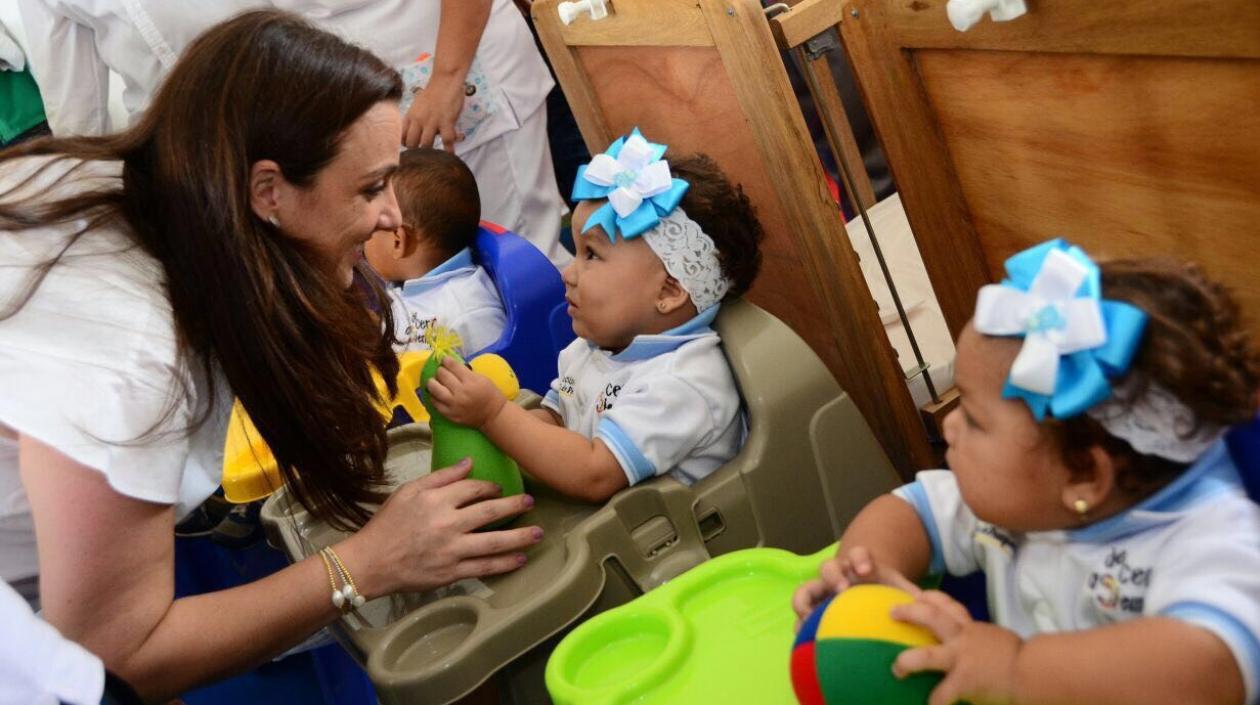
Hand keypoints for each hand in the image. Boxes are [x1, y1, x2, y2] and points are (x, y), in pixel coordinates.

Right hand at [337, 459, 541, 596]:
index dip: (490, 487)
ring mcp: (452, 550)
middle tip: (530, 502)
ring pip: (494, 542)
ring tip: (538, 533)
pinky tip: (520, 559)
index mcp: (436, 500)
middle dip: (514, 506)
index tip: (499, 489)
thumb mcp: (409, 491)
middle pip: (490, 512)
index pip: (472, 488)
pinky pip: (484, 568)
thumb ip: (440, 476)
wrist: (370, 563)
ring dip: (520, 537)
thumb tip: (469, 462)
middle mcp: (448, 523)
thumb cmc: (387, 525)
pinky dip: (505, 564)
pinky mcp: (452, 572)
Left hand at [401, 73, 465, 151]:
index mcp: (410, 116)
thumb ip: (415, 119)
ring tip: (437, 153)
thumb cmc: (433, 93)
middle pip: (412, 144)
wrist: (445, 80)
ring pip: (426, 145)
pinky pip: (447, 140)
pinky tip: (451, 153)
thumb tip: (416, 134)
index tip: (412, 147)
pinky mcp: (446, 121)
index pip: (401, 137)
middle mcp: (418, 120)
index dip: (406, 145)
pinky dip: (449, 149)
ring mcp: (432, 121)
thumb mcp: (417, 106)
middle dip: (417, 150)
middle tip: (424, 151)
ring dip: (432, 151)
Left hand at [426, 356, 507, 427]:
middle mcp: (460, 392)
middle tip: (442, 371)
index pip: (452, 366)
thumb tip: (450, 365)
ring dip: (432, 382)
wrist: (493, 414)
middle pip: (442, 375)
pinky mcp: (450, 414)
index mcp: (470, 381)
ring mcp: (454, 404)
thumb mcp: (481, 378)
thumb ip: (465, 372)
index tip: (445, 360)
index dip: (446, 360)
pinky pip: (435, 403)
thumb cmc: (489, 393)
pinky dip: (433, 396)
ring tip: (433, 381)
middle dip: (440, 370)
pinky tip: (435, 394)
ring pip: (434, 388)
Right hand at [794, 545, 921, 622]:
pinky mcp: (811, 607)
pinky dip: (800, 625)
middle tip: (842, 590)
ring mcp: (821, 589)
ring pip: (805, 589)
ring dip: (805, 601)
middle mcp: (837, 573)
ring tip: (809, 619)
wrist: (865, 588)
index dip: (860, 559)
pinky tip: (805, 643)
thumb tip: (931, 611)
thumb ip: (911, 596)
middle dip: (834, 576)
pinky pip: (800, 615)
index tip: (866, 571)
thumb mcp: (898, 588)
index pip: (858, 554)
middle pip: (828, 567)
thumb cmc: (885, 590)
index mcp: (859, 565)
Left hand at [891, 591, 1022, 704]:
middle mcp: (964, 638)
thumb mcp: (997, 642)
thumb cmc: (1020, 659)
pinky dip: (936, 702)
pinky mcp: (965, 681)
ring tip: (896, 668)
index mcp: (972, 628)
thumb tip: (973, 651)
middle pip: (932, 617)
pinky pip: (943, 694)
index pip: (949, 605)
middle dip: (910, 612)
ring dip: (908, 662)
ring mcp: (962, 659)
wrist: (1035, 672)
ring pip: (927, 656)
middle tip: (892, 612)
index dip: (930, 598)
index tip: (916, 596)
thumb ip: (981, 642)